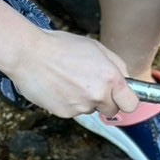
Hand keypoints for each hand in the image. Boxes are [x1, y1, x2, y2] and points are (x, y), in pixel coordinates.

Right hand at [7, 28, 138, 119]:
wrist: (28, 53)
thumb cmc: (61, 46)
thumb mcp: (96, 48)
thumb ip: (115, 65)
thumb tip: (126, 80)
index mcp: (111, 78)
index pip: (131, 104)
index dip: (126, 100)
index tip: (122, 97)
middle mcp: (98, 95)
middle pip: (111, 110)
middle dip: (105, 101)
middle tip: (90, 84)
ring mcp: (81, 106)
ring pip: (90, 109)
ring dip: (84, 99)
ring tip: (68, 79)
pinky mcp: (64, 113)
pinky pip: (73, 110)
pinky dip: (68, 102)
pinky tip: (58, 86)